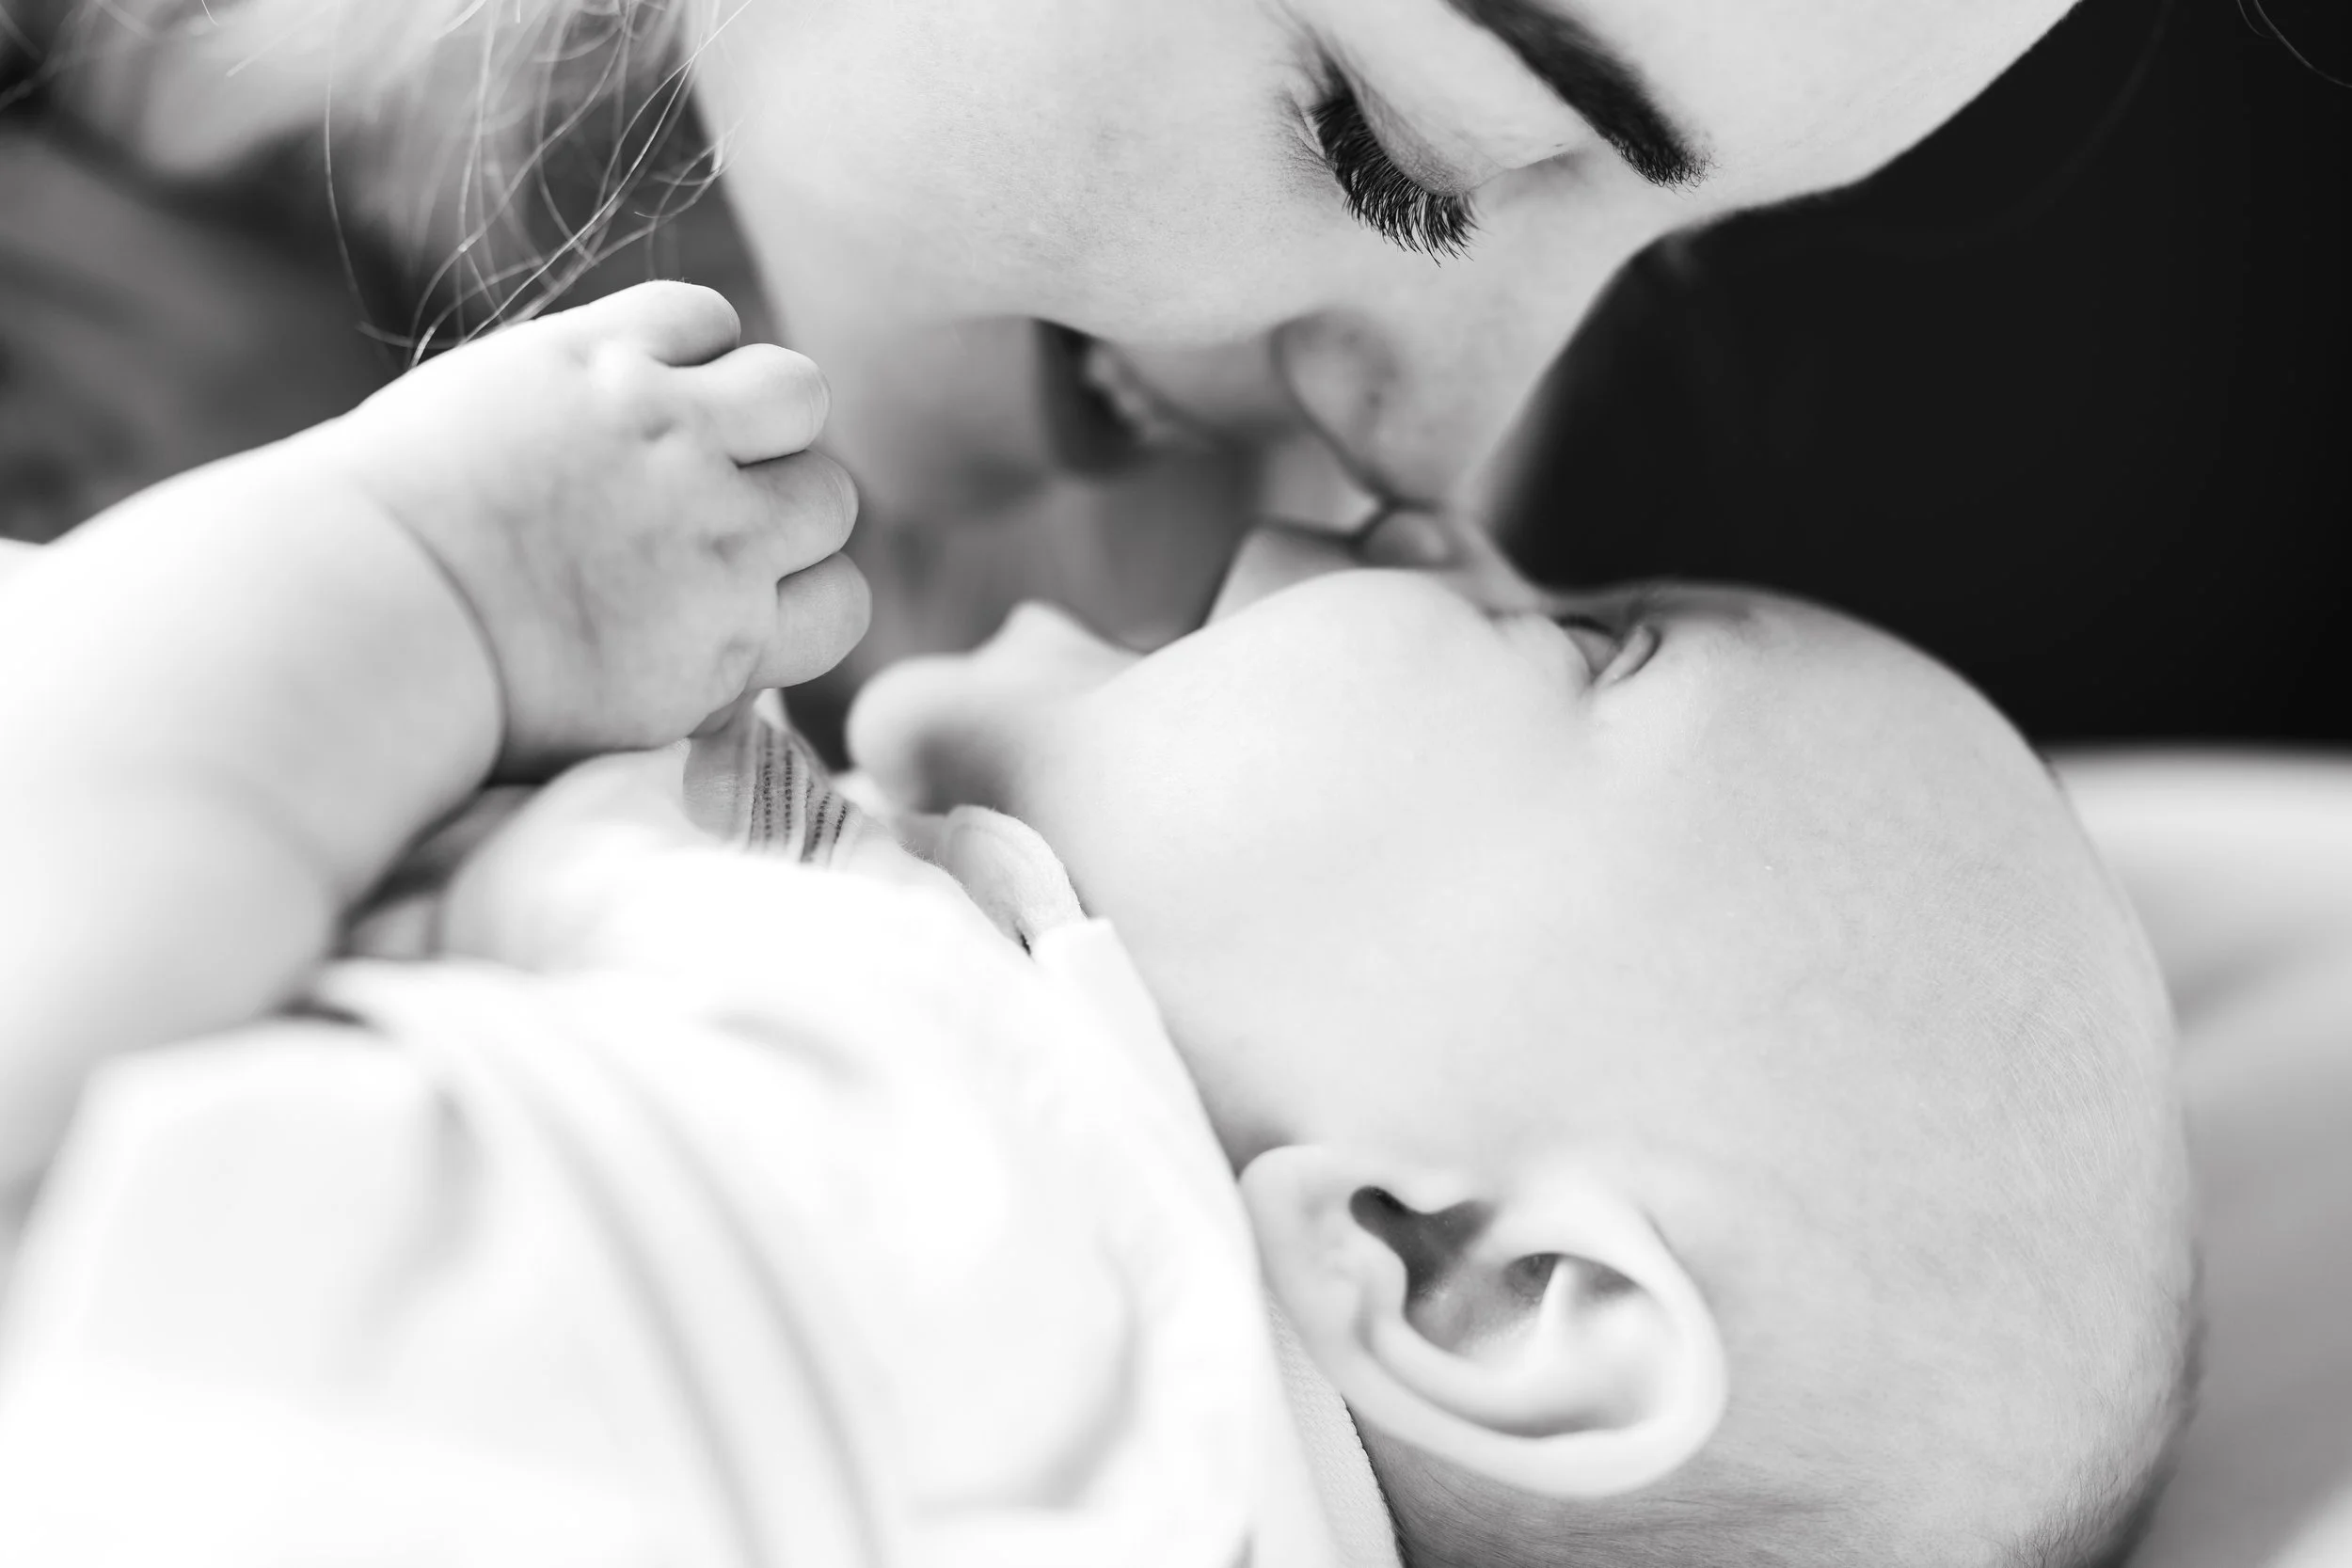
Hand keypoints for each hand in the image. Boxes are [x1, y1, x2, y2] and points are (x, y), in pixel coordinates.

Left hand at [314, 282, 867, 773]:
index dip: (796, 591)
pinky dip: (685, 338)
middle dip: (775, 503)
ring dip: (756, 410)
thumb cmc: (466, 693)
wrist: (357, 619)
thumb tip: (754, 657)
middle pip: (830, 497)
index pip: (844, 601)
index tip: (734, 590)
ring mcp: (666, 437)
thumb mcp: (621, 730)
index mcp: (731, 644)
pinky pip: (702, 316)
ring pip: (797, 394)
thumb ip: (709, 685)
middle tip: (696, 506)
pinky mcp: (598, 358)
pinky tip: (633, 371)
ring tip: (687, 426)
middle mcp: (720, 537)